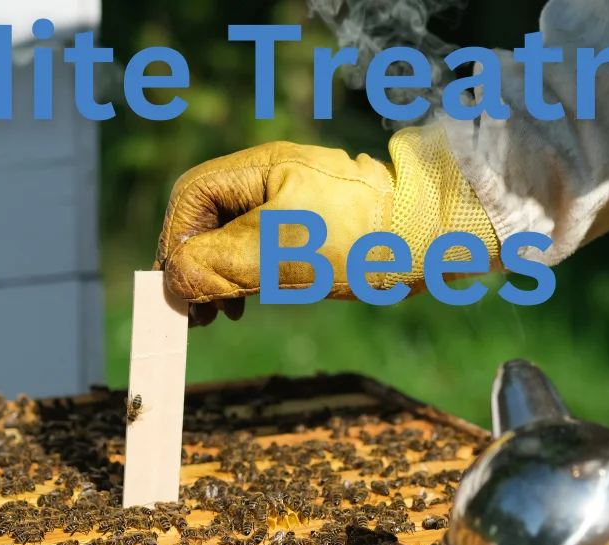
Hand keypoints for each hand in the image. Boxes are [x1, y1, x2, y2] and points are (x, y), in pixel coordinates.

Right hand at [154, 123, 499, 326]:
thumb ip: (217, 265)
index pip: (192, 196)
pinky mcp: (314, 223)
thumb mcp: (277, 256)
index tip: (178, 287)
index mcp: (261, 167)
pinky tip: (251, 300)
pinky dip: (249, 272)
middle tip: (196, 311)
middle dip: (197, 261)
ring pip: (236, 233)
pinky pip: (264, 243)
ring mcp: (295, 198)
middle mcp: (274, 175)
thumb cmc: (359, 242)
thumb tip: (175, 280)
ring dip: (221, 272)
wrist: (433, 240)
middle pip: (210, 214)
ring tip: (224, 313)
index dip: (175, 241)